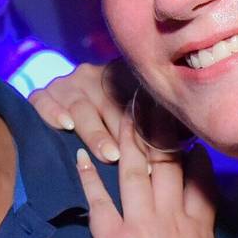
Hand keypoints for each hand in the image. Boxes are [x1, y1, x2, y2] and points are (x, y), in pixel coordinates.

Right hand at [29, 62, 189, 165]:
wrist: (69, 103)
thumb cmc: (117, 120)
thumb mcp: (140, 117)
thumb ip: (161, 124)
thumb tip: (194, 139)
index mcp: (119, 76)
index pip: (133, 102)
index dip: (146, 129)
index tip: (160, 156)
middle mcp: (91, 75)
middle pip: (109, 105)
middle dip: (125, 136)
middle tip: (142, 161)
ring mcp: (66, 84)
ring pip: (81, 107)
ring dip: (96, 132)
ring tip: (109, 154)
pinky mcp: (43, 94)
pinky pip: (43, 101)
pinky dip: (53, 111)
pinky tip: (64, 125)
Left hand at [75, 121, 237, 237]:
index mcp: (200, 232)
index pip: (200, 185)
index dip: (195, 160)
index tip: (191, 139)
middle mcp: (172, 219)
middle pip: (167, 165)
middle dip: (161, 132)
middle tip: (155, 105)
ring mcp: (141, 225)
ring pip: (134, 172)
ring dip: (127, 140)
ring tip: (121, 113)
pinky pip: (99, 201)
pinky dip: (88, 178)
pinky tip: (81, 156)